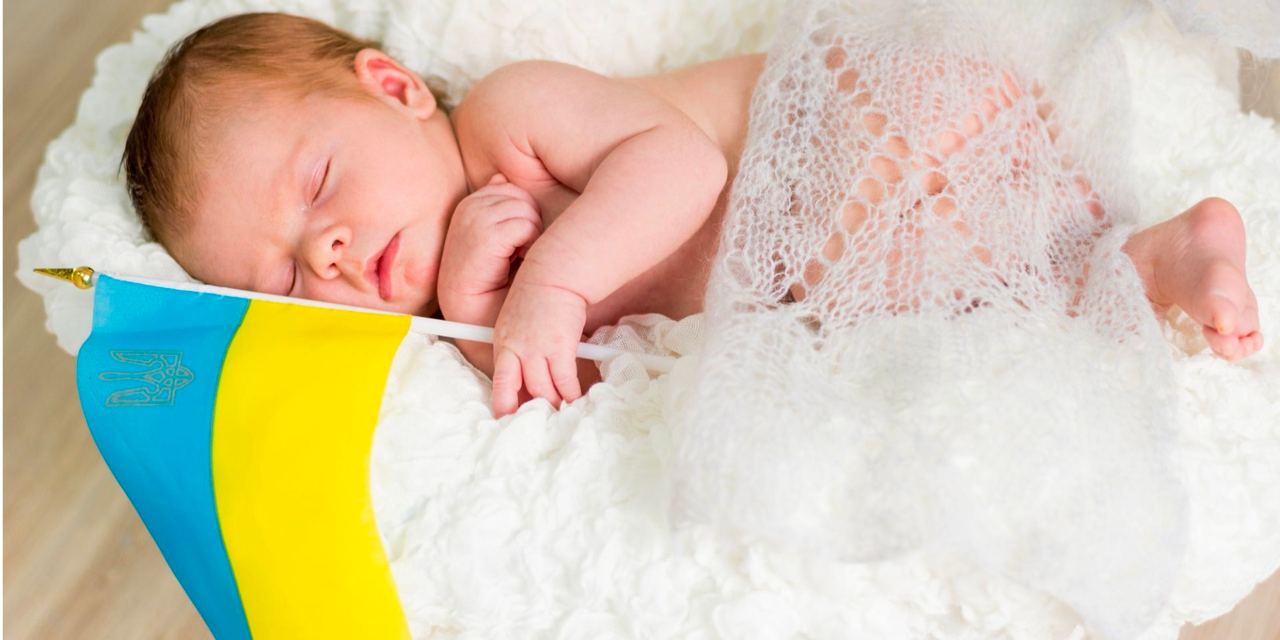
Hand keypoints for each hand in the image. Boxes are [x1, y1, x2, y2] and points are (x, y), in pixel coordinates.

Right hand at [437, 174, 541, 321]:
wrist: (478, 326)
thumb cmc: (492, 289)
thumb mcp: (500, 239)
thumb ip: (501, 206)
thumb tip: (500, 178)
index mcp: (469, 206)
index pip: (508, 188)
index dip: (521, 216)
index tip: (510, 247)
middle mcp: (466, 209)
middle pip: (521, 196)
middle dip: (528, 225)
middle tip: (514, 257)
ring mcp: (471, 219)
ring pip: (526, 209)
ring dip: (530, 238)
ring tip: (513, 262)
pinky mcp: (481, 235)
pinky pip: (526, 225)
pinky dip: (529, 247)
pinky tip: (513, 266)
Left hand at [490, 276, 588, 418]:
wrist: (555, 274)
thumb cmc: (539, 295)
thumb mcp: (516, 321)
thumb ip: (518, 345)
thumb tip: (530, 369)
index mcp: (502, 343)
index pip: (501, 383)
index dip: (506, 405)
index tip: (511, 418)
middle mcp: (515, 350)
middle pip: (523, 392)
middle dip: (534, 409)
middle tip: (544, 419)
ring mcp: (537, 350)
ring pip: (544, 390)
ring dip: (555, 403)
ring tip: (563, 411)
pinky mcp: (559, 348)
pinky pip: (564, 382)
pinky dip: (571, 394)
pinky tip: (576, 399)